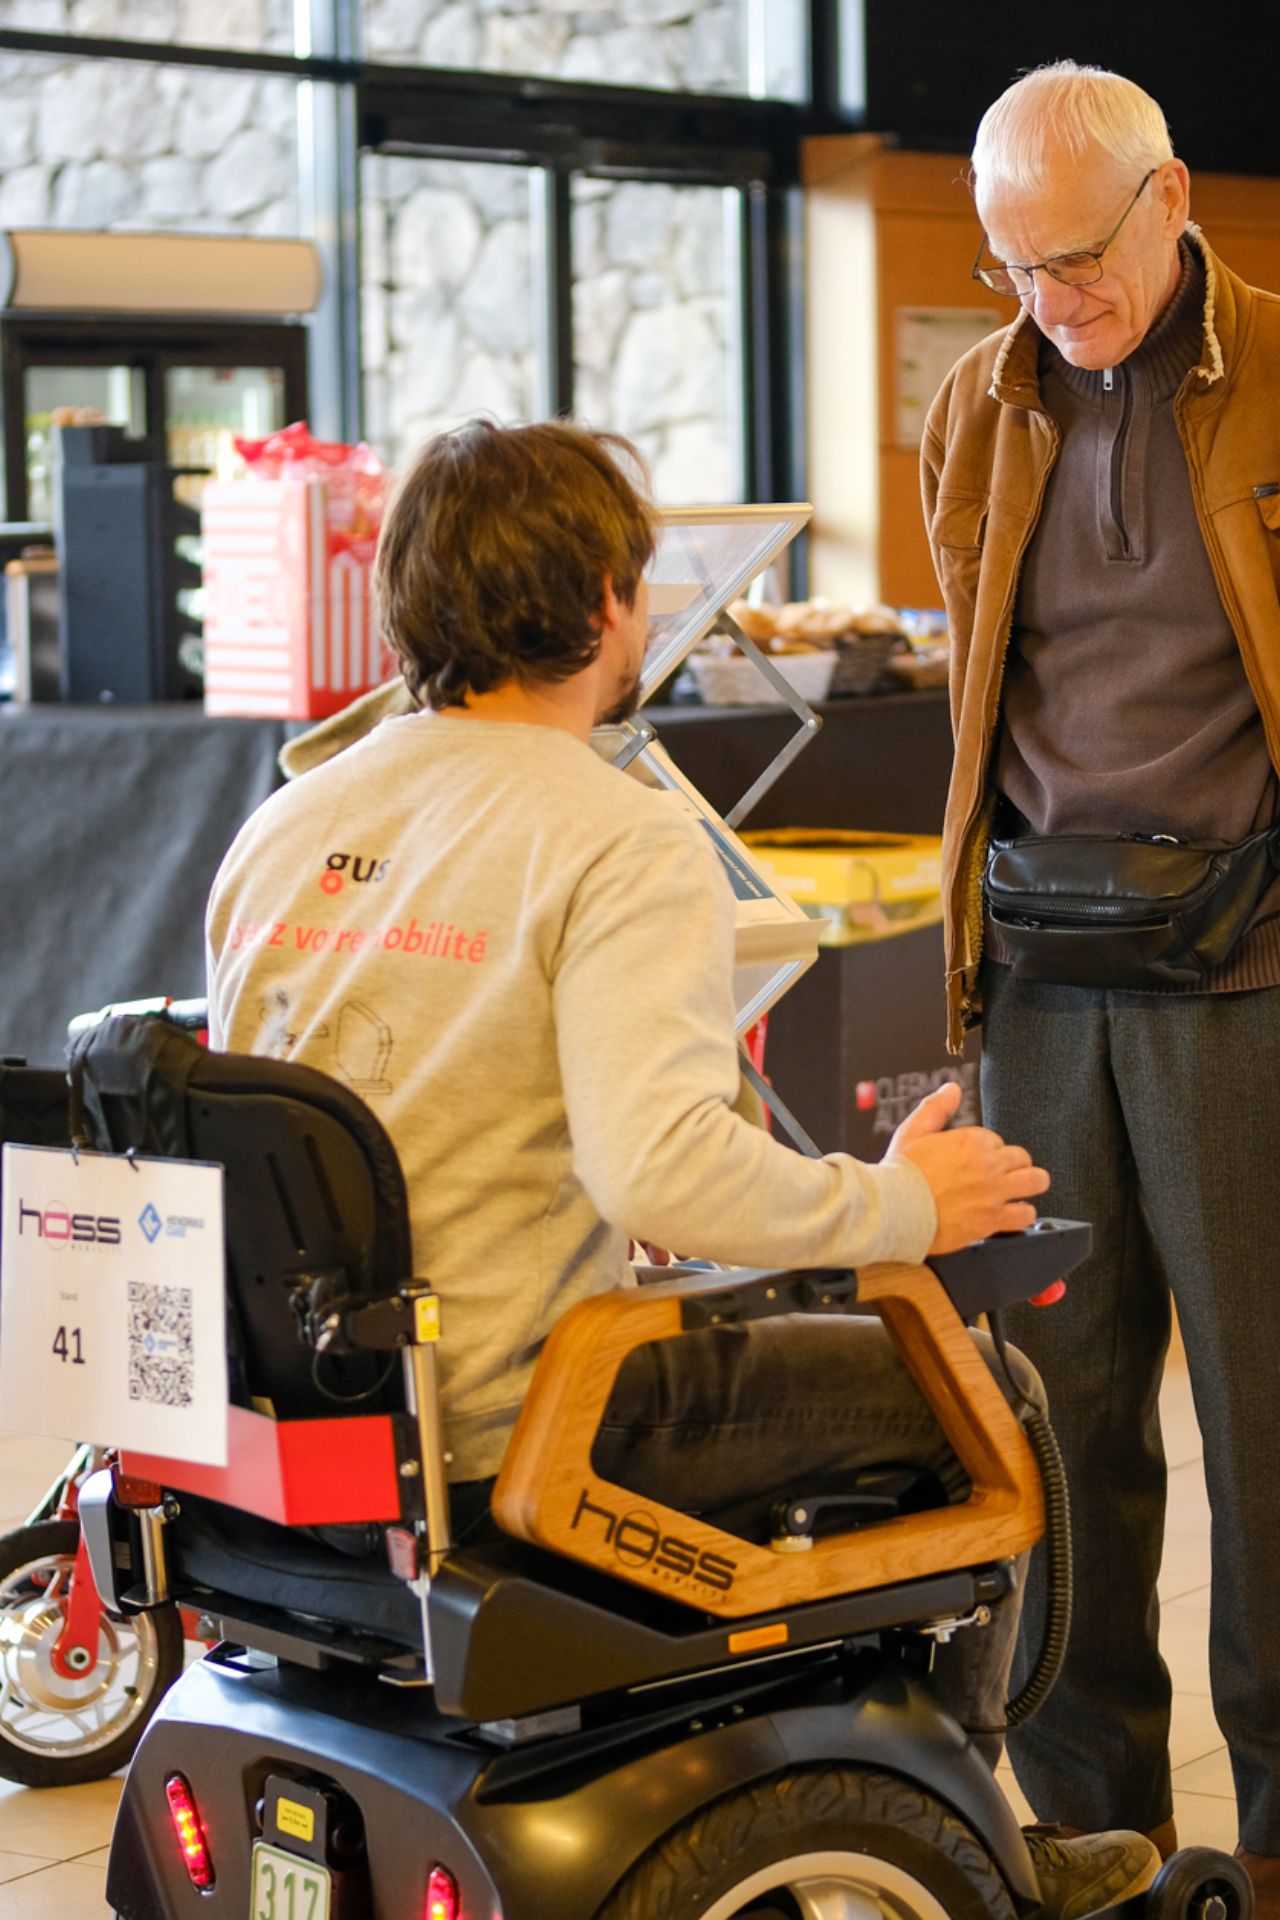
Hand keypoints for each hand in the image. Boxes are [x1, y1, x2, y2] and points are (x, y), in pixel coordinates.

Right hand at [885, 1081, 1049, 1254]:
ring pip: (1035, 1181)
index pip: (997, 1140)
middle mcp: (988, 1164)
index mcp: (972, 1141)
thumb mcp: (913, 1131)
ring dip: (1028, 1185)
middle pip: (1022, 1158)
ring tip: (1017, 1191)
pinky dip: (1022, 1214)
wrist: (895, 1210)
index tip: (974, 1161)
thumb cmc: (901, 1174)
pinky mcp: (993, 1219)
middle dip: (1013, 1165)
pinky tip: (1012, 1214)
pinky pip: (1025, 1215)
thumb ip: (936, 1108)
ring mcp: (994, 1193)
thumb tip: (952, 1089)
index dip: (987, 1151)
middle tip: (1000, 1175)